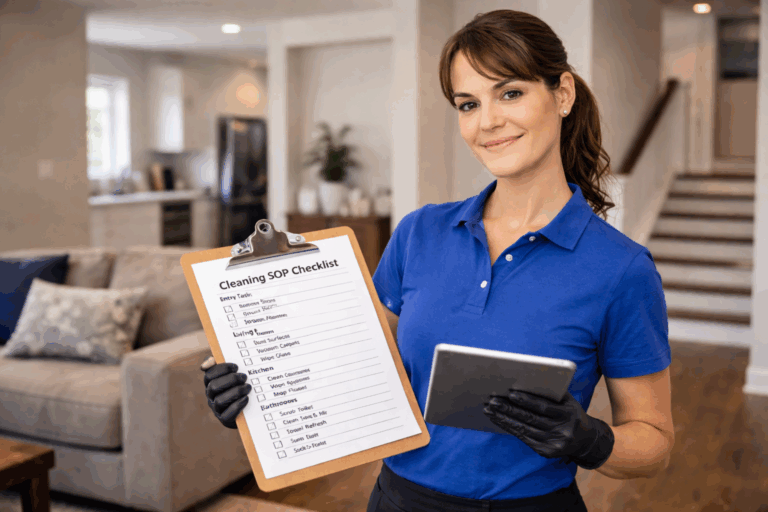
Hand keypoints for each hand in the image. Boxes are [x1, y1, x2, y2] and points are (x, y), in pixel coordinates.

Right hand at [200, 356, 250, 428]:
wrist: (250, 408)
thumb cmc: (240, 385)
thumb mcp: (233, 373)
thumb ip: (221, 363)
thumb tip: (208, 361)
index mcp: (211, 383)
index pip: (209, 375)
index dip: (221, 369)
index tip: (236, 367)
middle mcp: (211, 396)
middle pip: (214, 387)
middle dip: (230, 380)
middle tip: (244, 377)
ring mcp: (216, 408)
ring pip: (220, 401)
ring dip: (235, 392)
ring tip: (248, 387)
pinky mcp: (224, 419)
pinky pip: (227, 414)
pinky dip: (237, 406)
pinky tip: (246, 398)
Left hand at [483, 389, 613, 469]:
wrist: (586, 440)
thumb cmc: (571, 413)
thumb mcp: (568, 401)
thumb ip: (551, 392)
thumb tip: (525, 380)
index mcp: (568, 414)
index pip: (543, 407)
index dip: (526, 400)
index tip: (510, 393)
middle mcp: (562, 431)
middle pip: (530, 419)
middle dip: (508, 409)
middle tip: (491, 401)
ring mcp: (553, 443)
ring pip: (523, 430)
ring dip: (503, 419)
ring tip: (489, 409)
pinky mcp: (545, 452)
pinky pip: (523, 438)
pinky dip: (508, 427)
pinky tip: (497, 419)